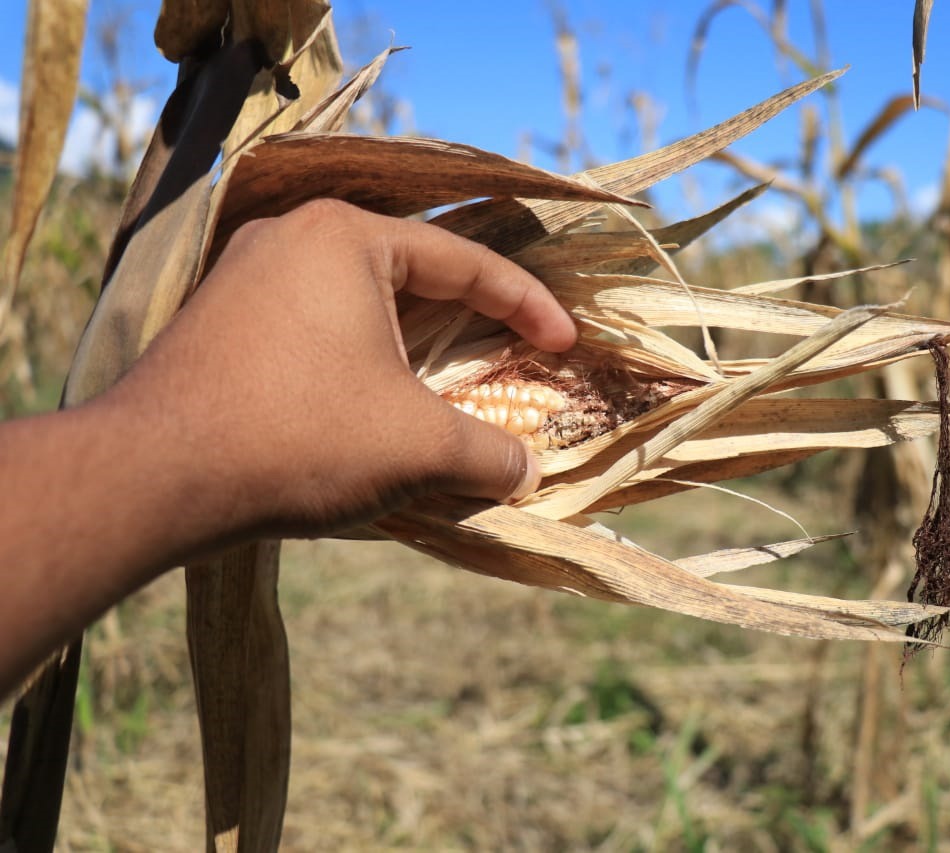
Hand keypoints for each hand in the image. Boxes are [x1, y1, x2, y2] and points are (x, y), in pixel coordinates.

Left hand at [109, 198, 577, 538]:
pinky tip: (377, 405)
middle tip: (516, 357)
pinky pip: (316, 328)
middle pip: (412, 275)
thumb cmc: (301, 438)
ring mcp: (246, 276)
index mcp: (348, 238)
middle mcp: (293, 237)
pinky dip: (363, 361)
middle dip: (471, 323)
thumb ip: (490, 454)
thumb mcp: (418, 446)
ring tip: (453, 388)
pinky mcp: (219, 323)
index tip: (566, 344)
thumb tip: (528, 474)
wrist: (151, 477)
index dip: (528, 306)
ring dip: (414, 348)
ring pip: (360, 304)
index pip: (465, 262)